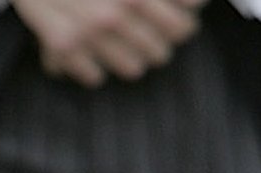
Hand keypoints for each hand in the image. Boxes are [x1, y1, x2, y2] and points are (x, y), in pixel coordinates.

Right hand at [13, 0, 205, 89]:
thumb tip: (196, 4)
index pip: (184, 25)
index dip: (182, 22)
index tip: (178, 19)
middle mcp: (117, 10)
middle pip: (161, 52)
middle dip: (156, 40)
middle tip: (144, 30)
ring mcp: (91, 31)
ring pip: (134, 68)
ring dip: (128, 55)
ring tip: (115, 38)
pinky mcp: (64, 48)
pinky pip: (95, 76)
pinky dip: (91, 64)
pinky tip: (86, 46)